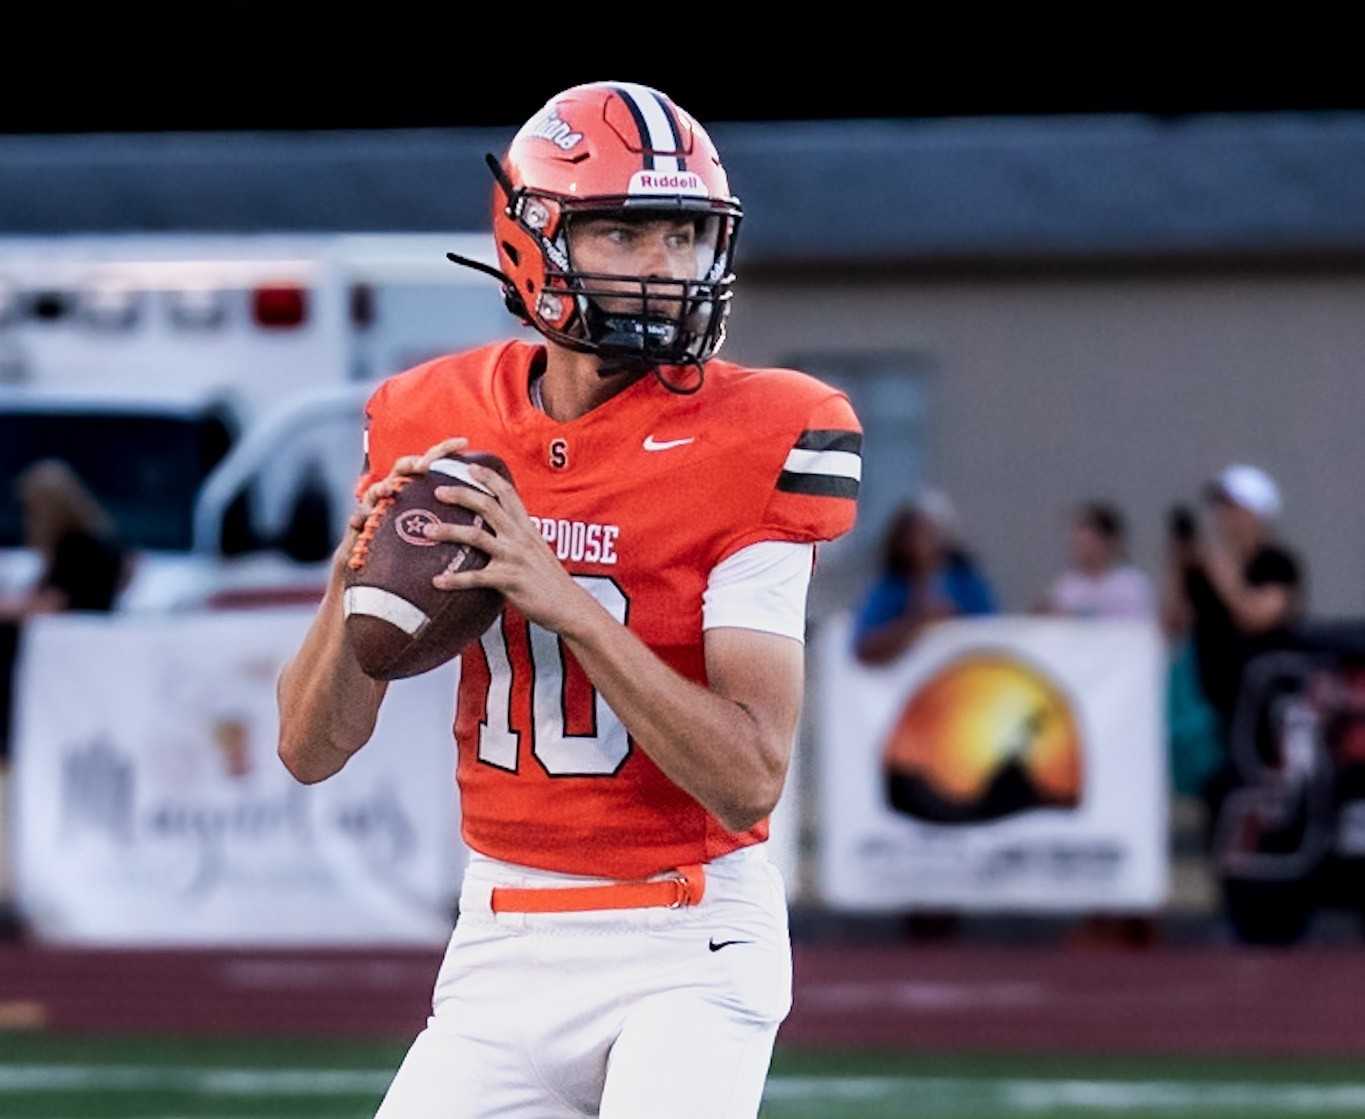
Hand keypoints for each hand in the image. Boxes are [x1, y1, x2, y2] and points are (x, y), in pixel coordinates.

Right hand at [332, 437, 469, 579]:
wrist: (383, 586)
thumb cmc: (414, 560)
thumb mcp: (439, 536)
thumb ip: (459, 520)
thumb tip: (494, 511)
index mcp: (417, 494)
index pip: (432, 466)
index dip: (445, 452)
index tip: (464, 442)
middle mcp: (395, 497)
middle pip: (401, 471)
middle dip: (411, 464)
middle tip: (424, 466)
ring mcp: (374, 511)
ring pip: (375, 493)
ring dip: (381, 489)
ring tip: (388, 490)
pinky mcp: (358, 530)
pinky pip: (356, 521)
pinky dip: (358, 519)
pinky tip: (359, 520)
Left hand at [424, 463, 596, 634]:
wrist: (569, 606)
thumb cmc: (550, 581)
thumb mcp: (537, 551)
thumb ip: (518, 539)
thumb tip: (498, 535)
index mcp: (526, 528)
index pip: (507, 493)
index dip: (488, 477)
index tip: (470, 467)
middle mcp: (519, 537)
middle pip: (487, 506)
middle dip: (460, 494)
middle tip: (438, 491)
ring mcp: (514, 557)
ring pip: (476, 536)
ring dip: (448, 531)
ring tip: (427, 530)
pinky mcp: (509, 580)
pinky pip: (476, 577)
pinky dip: (454, 579)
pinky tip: (437, 581)